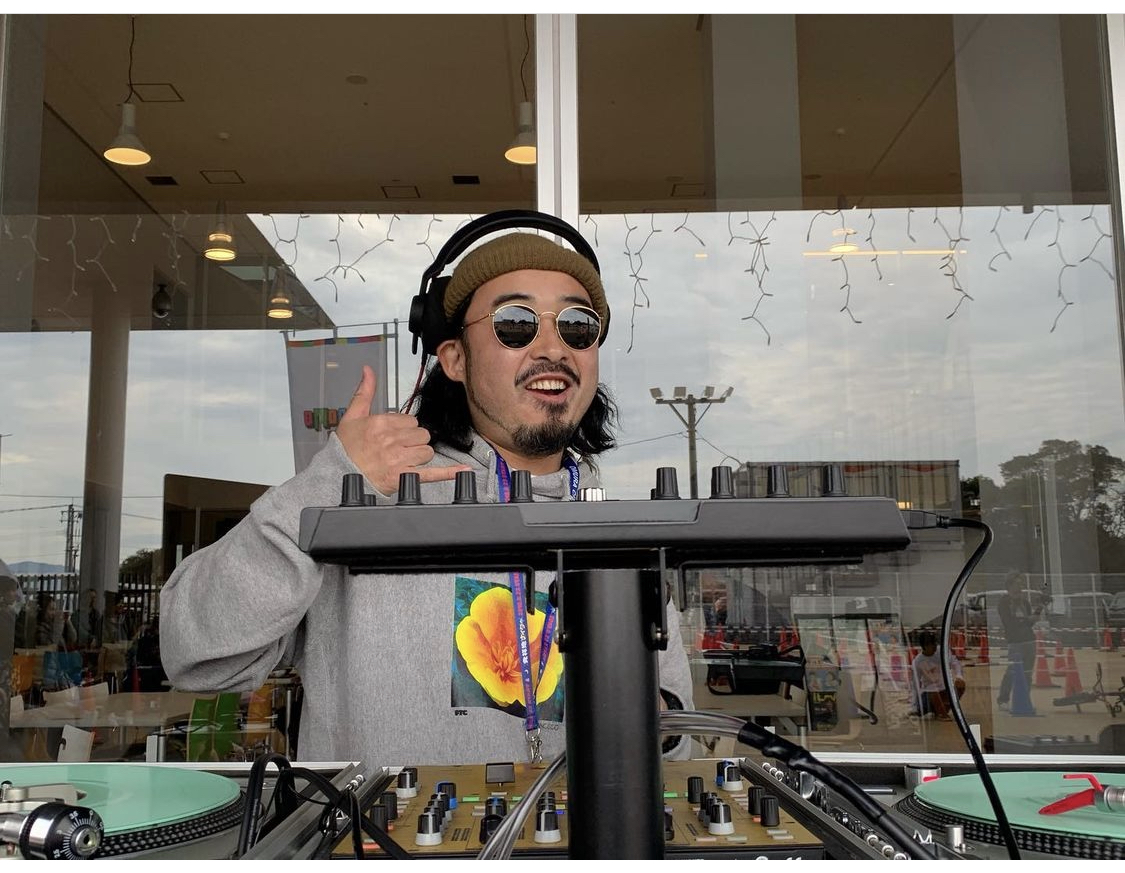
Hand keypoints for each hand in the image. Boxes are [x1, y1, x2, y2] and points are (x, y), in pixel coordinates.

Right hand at [336, 365, 470, 494]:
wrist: (337, 475)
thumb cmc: (345, 448)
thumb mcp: (352, 415)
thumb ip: (365, 391)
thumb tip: (368, 370)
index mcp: (382, 423)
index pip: (411, 420)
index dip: (405, 428)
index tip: (395, 435)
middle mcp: (392, 440)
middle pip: (421, 435)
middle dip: (413, 441)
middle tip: (398, 448)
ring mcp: (398, 459)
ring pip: (426, 451)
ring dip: (419, 455)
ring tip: (403, 460)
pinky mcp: (403, 476)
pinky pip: (431, 473)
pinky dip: (449, 472)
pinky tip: (462, 469)